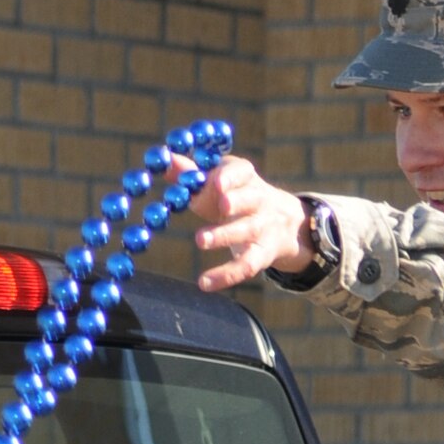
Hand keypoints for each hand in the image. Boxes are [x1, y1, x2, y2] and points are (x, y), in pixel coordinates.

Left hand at [181, 154, 313, 291]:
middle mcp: (259, 201)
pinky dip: (225, 275)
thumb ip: (191, 173)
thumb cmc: (235, 197)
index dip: (230, 177)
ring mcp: (262, 229)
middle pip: (250, 200)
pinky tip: (204, 283)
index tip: (216, 181)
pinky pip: (244, 267)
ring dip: (224, 236)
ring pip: (246, 232)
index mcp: (245, 178)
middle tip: (221, 205)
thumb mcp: (217, 182)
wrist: (281, 222)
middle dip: (235, 201)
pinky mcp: (261, 255)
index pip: (241, 173)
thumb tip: (163, 159)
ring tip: (200, 240)